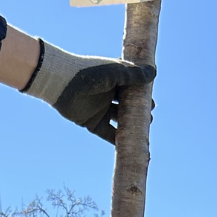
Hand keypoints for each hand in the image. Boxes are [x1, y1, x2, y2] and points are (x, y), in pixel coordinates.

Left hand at [21, 41, 155, 141]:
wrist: (62, 83)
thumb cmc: (89, 73)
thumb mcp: (115, 72)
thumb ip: (134, 75)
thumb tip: (153, 73)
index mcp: (113, 78)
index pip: (131, 87)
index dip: (141, 94)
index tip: (151, 101)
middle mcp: (107, 94)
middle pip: (127, 105)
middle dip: (138, 111)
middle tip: (149, 115)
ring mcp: (100, 109)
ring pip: (120, 120)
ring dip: (132, 125)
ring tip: (144, 127)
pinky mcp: (93, 123)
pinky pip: (108, 134)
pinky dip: (119, 140)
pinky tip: (130, 144)